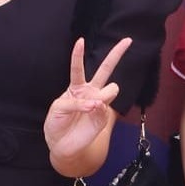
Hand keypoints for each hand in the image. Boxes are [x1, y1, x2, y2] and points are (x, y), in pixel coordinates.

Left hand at [43, 36, 129, 159]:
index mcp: (76, 87)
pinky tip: (92, 114)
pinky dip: (97, 109)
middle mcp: (90, 91)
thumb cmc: (56, 123)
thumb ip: (75, 102)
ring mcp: (99, 102)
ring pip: (112, 88)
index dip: (78, 54)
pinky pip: (105, 107)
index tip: (81, 40)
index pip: (78, 67)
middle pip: (106, 69)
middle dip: (117, 54)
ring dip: (104, 93)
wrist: (61, 145)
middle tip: (128, 40)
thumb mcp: (57, 108)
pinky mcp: (104, 116)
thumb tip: (97, 103)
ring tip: (94, 104)